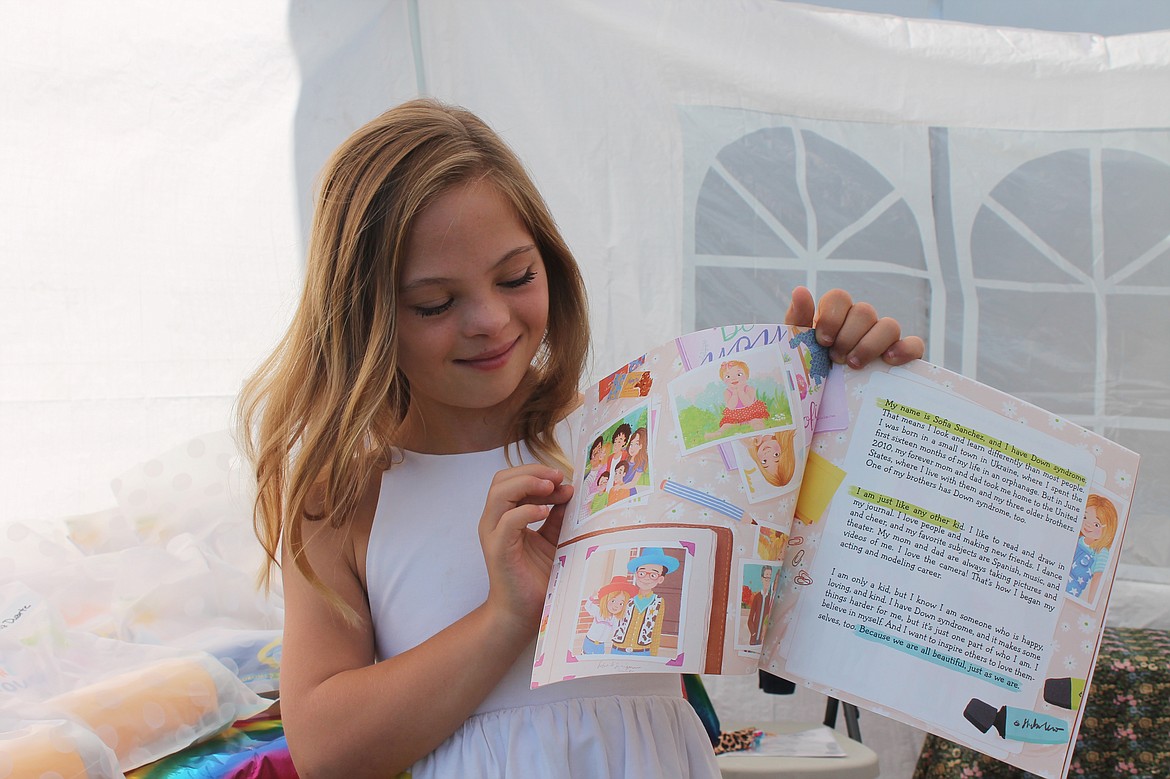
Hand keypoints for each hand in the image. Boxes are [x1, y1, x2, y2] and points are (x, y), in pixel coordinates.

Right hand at [478, 464, 573, 633]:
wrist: (521, 612)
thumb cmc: (536, 578)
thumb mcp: (551, 540)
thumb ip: (556, 516)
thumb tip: (569, 491)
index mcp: (504, 516)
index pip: (512, 480)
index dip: (536, 474)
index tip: (563, 480)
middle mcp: (494, 521)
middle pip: (502, 480)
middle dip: (532, 472)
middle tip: (557, 477)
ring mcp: (494, 535)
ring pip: (500, 493)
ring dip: (527, 484)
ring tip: (551, 488)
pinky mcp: (498, 550)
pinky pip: (507, 521)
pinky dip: (526, 511)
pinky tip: (545, 511)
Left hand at [785, 286, 923, 367]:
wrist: (825, 405)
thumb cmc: (811, 372)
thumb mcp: (799, 348)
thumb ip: (798, 319)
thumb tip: (800, 291)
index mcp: (835, 317)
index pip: (839, 298)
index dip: (832, 316)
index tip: (823, 341)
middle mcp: (861, 324)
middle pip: (864, 311)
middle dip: (848, 337)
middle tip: (836, 359)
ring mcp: (883, 339)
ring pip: (889, 325)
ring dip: (870, 345)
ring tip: (854, 365)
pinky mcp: (901, 356)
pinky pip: (914, 345)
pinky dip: (905, 349)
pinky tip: (888, 361)